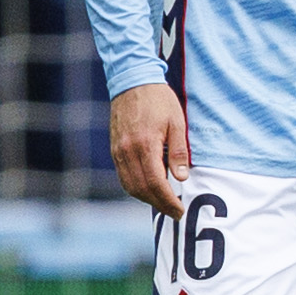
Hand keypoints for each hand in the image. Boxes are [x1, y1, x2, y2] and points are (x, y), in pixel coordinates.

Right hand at [109, 82, 189, 217]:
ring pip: (129, 185)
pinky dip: (136, 187)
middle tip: (175, 212)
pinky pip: (123, 176)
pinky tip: (149, 188)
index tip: (180, 210)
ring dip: (146, 198)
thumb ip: (179, 151)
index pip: (156, 183)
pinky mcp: (114, 149)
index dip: (168, 200)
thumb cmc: (159, 100)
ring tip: (165, 203)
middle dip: (159, 204)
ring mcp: (118, 151)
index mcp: (145, 145)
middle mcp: (127, 152)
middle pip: (141, 189)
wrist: (132, 82)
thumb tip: (181, 177)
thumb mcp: (177, 122)